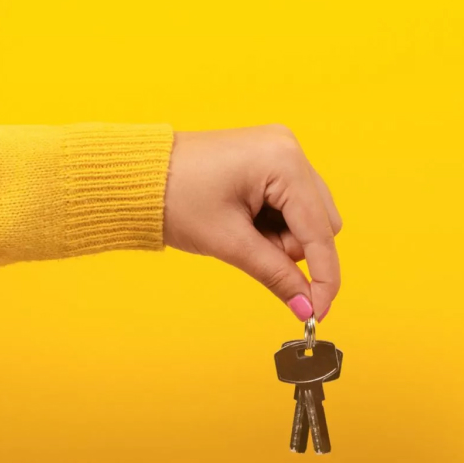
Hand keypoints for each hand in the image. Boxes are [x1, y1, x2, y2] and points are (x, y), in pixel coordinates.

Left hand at [164, 125, 341, 321]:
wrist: (139, 174)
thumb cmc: (175, 198)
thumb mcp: (229, 243)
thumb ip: (276, 275)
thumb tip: (307, 308)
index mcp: (284, 162)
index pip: (320, 231)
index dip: (324, 276)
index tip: (319, 312)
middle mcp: (290, 149)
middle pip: (321, 224)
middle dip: (292, 250)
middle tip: (250, 250)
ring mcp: (282, 151)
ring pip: (308, 217)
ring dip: (282, 239)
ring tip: (240, 232)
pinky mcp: (271, 159)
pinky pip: (292, 204)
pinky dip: (274, 224)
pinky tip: (244, 221)